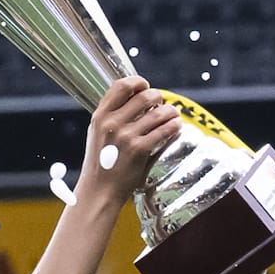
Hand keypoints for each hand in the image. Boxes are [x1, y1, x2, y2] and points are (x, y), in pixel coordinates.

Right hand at [76, 76, 181, 209]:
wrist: (99, 191)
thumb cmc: (101, 164)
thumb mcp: (98, 134)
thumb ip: (112, 116)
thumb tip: (135, 98)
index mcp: (100, 116)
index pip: (121, 85)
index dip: (138, 82)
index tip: (146, 87)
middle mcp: (111, 123)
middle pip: (144, 96)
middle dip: (158, 97)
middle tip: (162, 105)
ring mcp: (126, 137)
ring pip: (158, 113)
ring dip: (171, 111)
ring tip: (174, 115)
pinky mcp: (139, 150)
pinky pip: (164, 131)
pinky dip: (174, 126)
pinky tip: (176, 127)